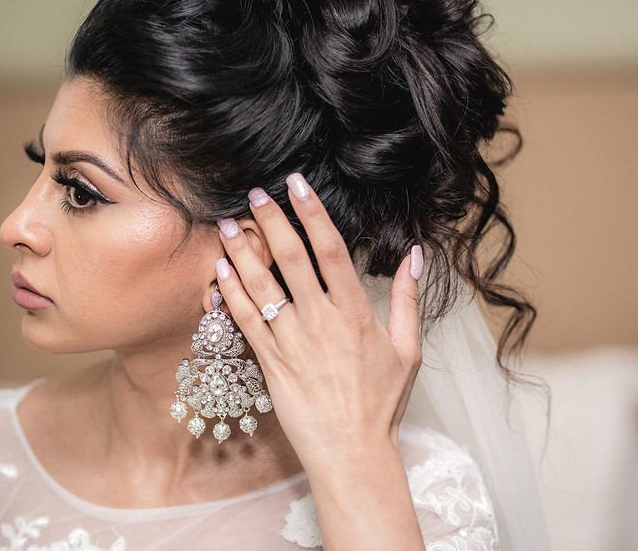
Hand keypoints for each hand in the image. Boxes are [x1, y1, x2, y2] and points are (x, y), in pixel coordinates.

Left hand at [214, 172, 425, 470]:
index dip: (313, 212)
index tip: (298, 184)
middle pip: (289, 258)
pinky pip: (245, 320)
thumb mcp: (408, 350)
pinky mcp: (269, 362)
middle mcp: (320, 320)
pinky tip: (221, 270)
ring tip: (228, 223)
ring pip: (260, 285)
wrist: (351, 452)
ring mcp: (291, 341)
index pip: (331, 250)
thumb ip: (408, 298)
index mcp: (355, 312)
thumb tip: (416, 255)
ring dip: (241, 250)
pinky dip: (231, 293)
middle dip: (271, 220)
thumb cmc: (381, 403)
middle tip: (255, 193)